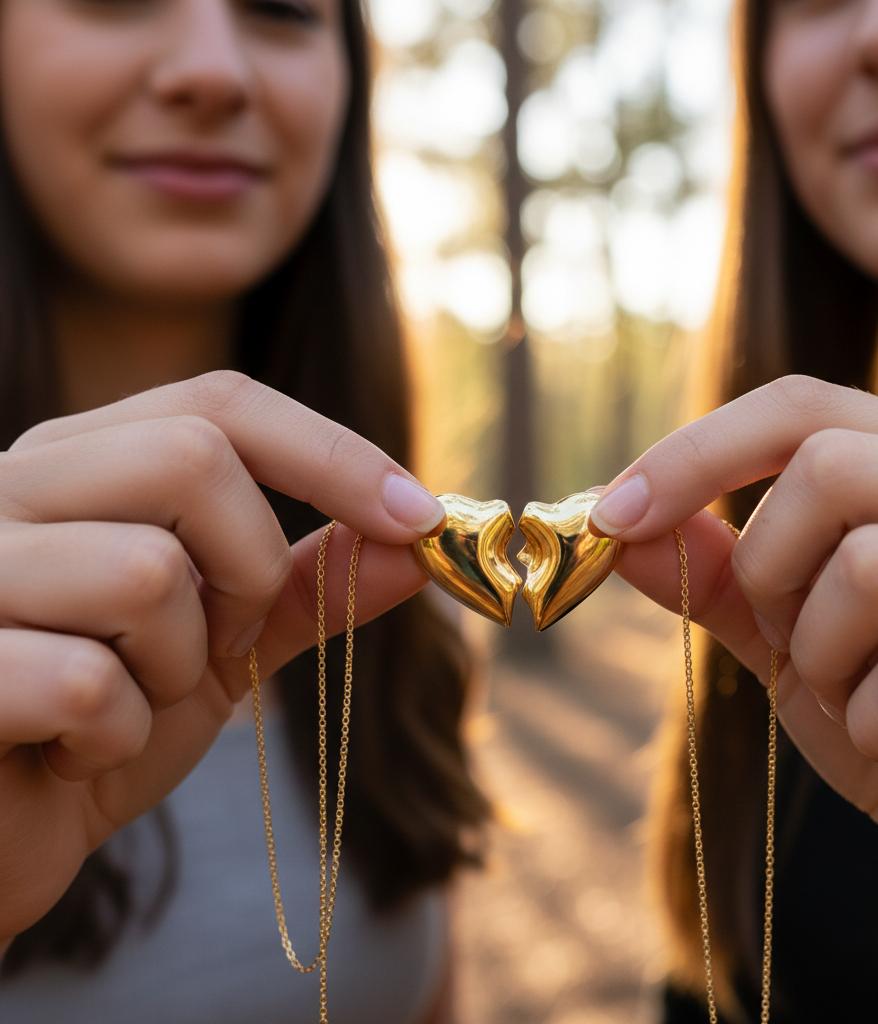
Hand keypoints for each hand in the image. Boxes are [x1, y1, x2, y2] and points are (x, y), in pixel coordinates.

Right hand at [0, 371, 441, 944]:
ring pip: (145, 570)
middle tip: (226, 639)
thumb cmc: (101, 730)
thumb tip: (419, 545)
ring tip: (128, 704)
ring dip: (179, 666)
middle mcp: (8, 488)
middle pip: (192, 456)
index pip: (220, 404)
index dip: (333, 453)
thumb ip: (308, 589)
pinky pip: (85, 682)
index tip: (419, 517)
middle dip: (251, 568)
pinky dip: (114, 738)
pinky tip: (70, 754)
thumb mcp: (221, 650)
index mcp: (79, 465)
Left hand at [591, 374, 877, 976]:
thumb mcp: (791, 636)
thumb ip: (716, 574)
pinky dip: (877, 726)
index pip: (801, 409)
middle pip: (832, 466)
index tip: (613, 516)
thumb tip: (612, 523)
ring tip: (860, 698)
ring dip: (823, 655)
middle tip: (791, 640)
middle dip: (770, 569)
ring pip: (872, 565)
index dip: (695, 453)